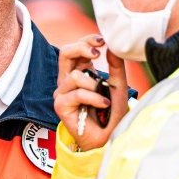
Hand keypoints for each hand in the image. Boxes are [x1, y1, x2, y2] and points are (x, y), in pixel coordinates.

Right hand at [54, 35, 129, 150]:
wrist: (108, 138)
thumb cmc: (112, 114)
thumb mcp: (118, 87)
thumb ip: (116, 67)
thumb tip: (112, 47)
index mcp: (80, 73)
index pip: (75, 49)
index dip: (86, 40)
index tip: (102, 41)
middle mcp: (68, 81)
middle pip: (65, 53)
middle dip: (81, 48)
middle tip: (97, 53)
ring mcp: (62, 93)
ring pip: (74, 76)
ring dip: (94, 86)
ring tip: (104, 98)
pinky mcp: (60, 106)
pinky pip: (77, 94)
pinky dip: (93, 98)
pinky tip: (103, 105)